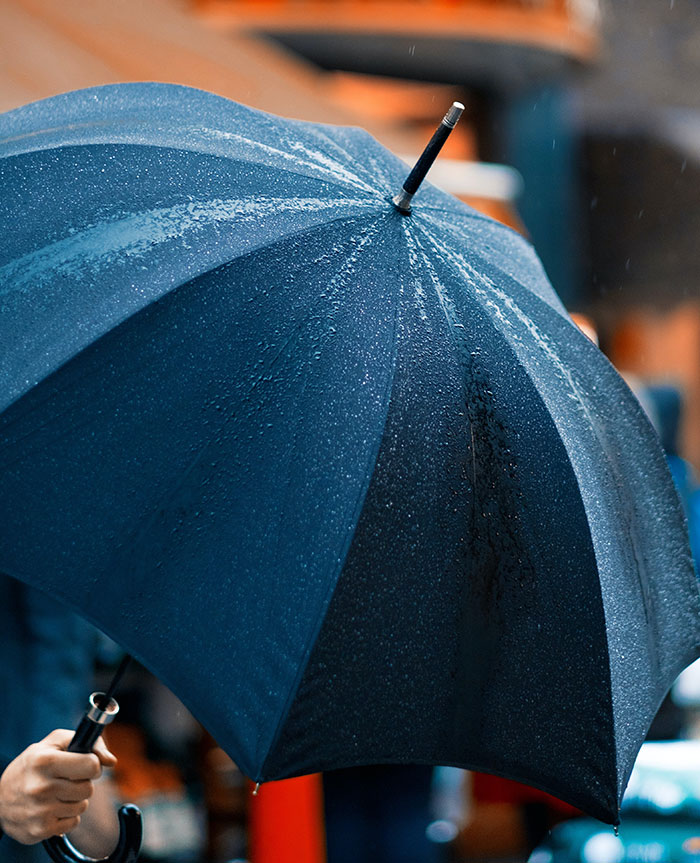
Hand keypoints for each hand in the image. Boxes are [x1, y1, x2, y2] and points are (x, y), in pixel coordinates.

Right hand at [0, 729, 116, 843]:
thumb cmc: (34, 764)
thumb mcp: (55, 743)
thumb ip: (89, 743)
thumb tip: (111, 761)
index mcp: (45, 762)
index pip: (91, 765)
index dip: (92, 764)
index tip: (84, 764)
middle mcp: (41, 788)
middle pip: (88, 788)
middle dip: (82, 782)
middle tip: (66, 779)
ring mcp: (40, 811)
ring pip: (82, 806)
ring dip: (75, 799)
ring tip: (57, 793)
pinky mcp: (40, 830)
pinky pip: (73, 822)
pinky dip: (67, 816)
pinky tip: (52, 808)